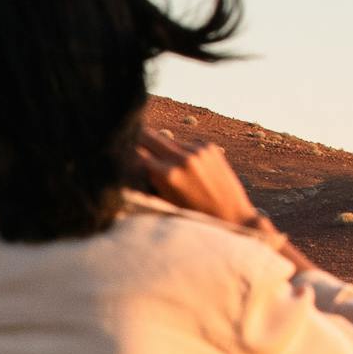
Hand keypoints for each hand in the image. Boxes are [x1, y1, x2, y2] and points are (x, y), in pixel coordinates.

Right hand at [127, 129, 261, 226]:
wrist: (233, 217)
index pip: (134, 153)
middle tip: (131, 148)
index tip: (119, 157)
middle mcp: (181, 158)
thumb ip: (146, 182)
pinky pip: (184, 144)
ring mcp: (197, 150)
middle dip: (137, 141)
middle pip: (147, 135)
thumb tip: (129, 163)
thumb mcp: (164, 203)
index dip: (124, 155)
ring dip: (160, 149)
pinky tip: (187, 169)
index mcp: (166, 175)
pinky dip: (179, 153)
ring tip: (166, 167)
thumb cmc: (193, 218)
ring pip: (166, 139)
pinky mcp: (208, 147)